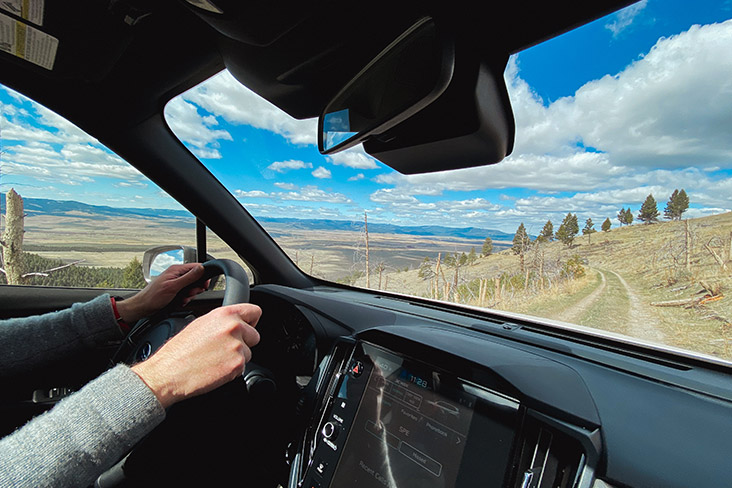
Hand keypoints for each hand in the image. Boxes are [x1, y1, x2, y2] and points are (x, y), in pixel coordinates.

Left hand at [116, 263, 206, 323]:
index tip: (203, 285)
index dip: (202, 276)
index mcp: (176, 269)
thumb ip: (189, 277)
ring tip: (182, 298)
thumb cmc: (153, 297)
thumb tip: (201, 268)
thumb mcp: (173, 286)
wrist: (143, 307)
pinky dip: (184, 298)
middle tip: (189, 294)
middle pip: (195, 278)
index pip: (196, 267)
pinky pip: (186, 293)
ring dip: (189, 295)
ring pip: (191, 287)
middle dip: (195, 288)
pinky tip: (179, 301)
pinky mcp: (174, 290)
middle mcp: (176, 274)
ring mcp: (175, 282)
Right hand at [131, 303, 261, 407]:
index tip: (247, 326)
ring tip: (216, 359)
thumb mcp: (200, 323)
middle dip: (244, 343)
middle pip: (255, 335)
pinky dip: (232, 370)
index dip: (251, 321)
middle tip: (224, 349)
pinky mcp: (237, 364)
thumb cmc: (179, 351)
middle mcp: (233, 327)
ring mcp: (237, 346)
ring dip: (237, 357)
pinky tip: (216, 368)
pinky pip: (243, 367)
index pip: (255, 311)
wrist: (168, 373)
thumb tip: (236, 322)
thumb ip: (222, 321)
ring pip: (249, 352)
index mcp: (225, 314)